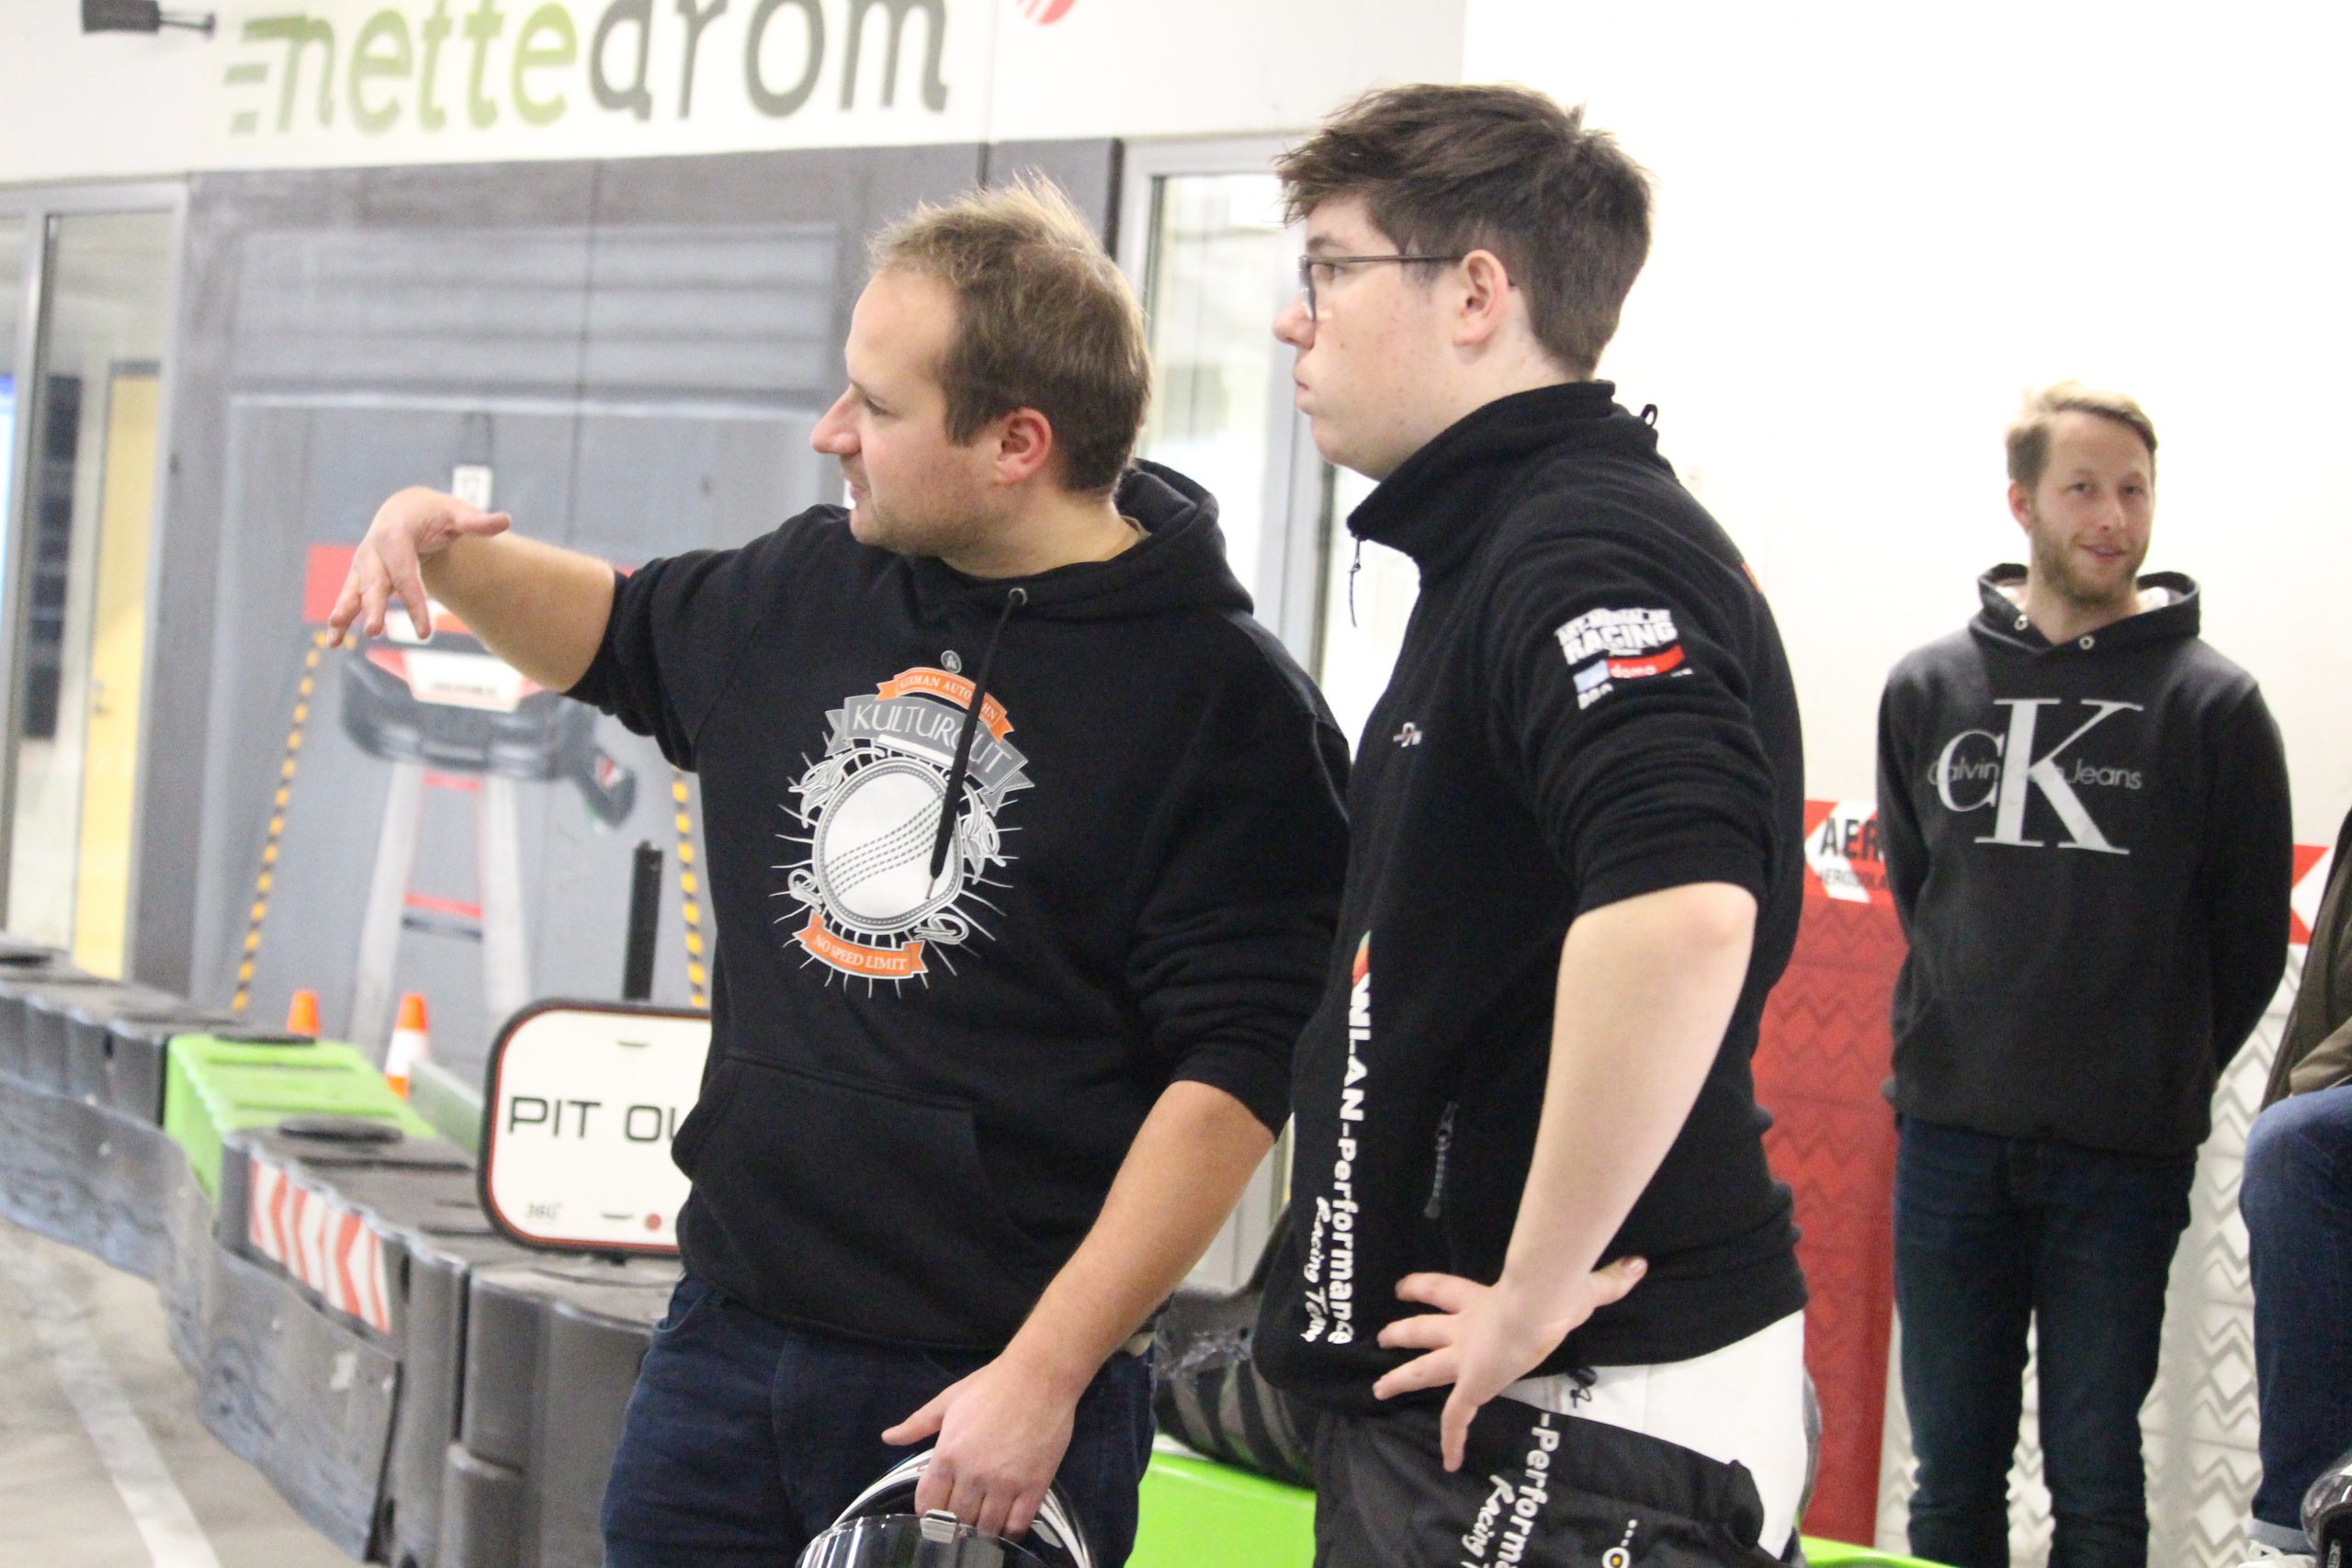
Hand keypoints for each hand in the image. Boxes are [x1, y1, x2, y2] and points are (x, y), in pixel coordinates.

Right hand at [328, 487, 510, 643]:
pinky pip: (348, 597)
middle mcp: (373, 548)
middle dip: (374, 607)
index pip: (406, 573)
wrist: (406, 508)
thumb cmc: (436, 513)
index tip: (425, 632)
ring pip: (354, 591)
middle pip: (375, 583)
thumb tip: (505, 520)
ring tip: (334, 637)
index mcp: (395, 533)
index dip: (414, 602)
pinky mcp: (360, 575)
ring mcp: (364, 562)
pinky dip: (340, 618)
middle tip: (375, 630)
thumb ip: (477, 521)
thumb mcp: (457, 513)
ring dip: (346, 612)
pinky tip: (332, 641)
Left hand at [882, 1353, 1080, 1539]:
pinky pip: (1017, 1524)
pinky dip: (1009, 1531)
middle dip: (956, 1522)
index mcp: (947, 1455)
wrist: (1039, 1377)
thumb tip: (887, 1438)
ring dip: (981, 1530)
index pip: (928, 1502)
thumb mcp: (948, 1400)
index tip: (935, 1512)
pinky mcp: (1034, 1486)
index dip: (929, 1511)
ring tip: (982, 1523)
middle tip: (962, 1517)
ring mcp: (1004, 1483)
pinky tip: (1006, 1524)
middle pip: (956, 1518)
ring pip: (985, 1527)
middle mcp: (972, 1475)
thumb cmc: (991, 1385)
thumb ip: (917, 1424)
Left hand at [1371, 1257, 1645, 1471]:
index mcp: (1484, 1301)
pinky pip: (1456, 1418)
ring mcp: (1466, 1359)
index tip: (1402, 1287)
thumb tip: (1637, 1265)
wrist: (1536, 1306)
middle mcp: (1466, 1329)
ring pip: (1424, 1371)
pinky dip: (1452, 1440)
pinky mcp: (1471, 1385)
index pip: (1444, 1291)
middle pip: (1424, 1330)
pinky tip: (1450, 1460)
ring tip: (1379, 1389)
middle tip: (1382, 1336)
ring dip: (1401, 1379)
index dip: (1422, 1288)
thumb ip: (1607, 1280)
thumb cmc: (1555, 1291)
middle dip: (1403, 1333)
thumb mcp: (1584, 1286)